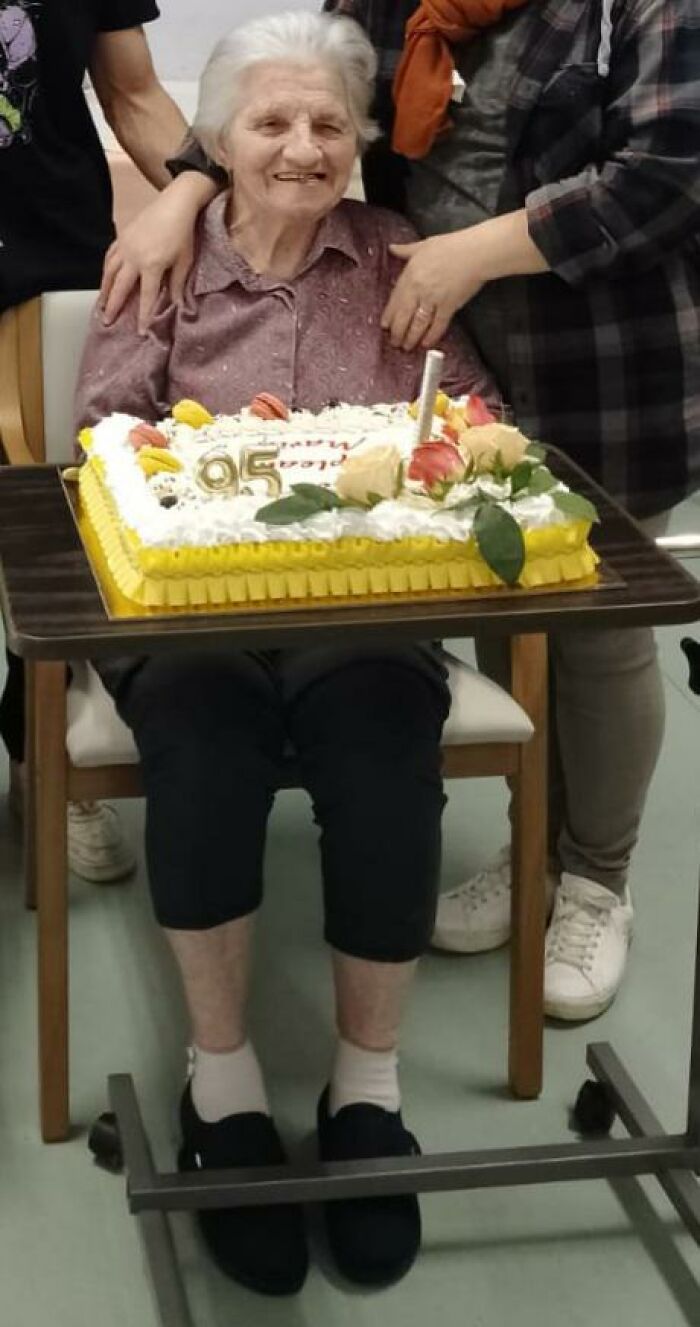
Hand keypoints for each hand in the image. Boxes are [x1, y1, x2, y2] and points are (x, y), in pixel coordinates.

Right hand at [99, 172, 216, 331]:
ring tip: (101, 304)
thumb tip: (176, 306)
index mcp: (152, 265)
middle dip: (113, 306)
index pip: (147, 297)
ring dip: (104, 289)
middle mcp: (134, 257)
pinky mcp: (122, 237)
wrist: (175, 203)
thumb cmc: (183, 233)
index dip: (143, 316)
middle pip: (120, 287)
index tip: (140, 332)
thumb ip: (177, 285)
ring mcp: (125, 246)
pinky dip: (106, 270)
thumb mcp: (184, 261)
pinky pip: (110, 257)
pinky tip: (105, 278)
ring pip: (109, 271)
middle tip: (106, 321)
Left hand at [382, 231, 485, 350]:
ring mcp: (433, 299)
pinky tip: (426, 343)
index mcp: (410, 274)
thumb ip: (406, 250)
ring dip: (411, 338)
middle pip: (403, 316)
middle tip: (394, 342)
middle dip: (397, 332)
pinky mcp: (449, 306)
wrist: (475, 252)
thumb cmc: (452, 246)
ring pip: (418, 324)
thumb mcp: (423, 245)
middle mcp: (419, 289)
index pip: (395, 300)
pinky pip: (437, 325)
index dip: (389, 316)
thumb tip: (392, 248)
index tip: (384, 326)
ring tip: (407, 347)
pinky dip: (431, 336)